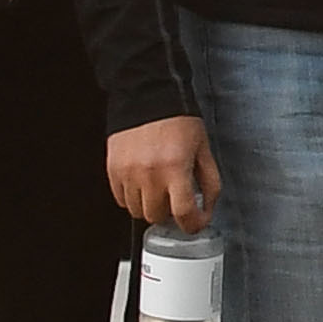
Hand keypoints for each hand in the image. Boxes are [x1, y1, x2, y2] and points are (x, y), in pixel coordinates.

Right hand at [105, 113, 219, 233]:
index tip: (196, 221)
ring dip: (150, 205)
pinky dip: (132, 197)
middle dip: (169, 212)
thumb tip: (207, 208)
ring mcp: (128, 173)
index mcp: (175, 168)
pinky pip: (120, 199)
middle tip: (176, 198)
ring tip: (159, 187)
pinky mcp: (113, 170)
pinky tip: (143, 182)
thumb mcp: (203, 149)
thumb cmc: (178, 120)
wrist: (148, 97)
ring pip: (136, 211)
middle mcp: (149, 174)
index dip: (193, 224)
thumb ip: (210, 181)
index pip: (183, 213)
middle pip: (156, 216)